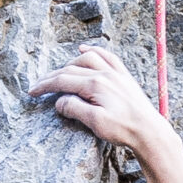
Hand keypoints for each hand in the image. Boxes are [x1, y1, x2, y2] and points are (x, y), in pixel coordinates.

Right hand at [30, 45, 182, 182]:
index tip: (32, 92)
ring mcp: (115, 73)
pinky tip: (85, 50)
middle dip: (52, 77)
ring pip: (88, 59)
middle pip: (71, 70)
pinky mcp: (124, 77)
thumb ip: (75, 109)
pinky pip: (107, 57)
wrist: (149, 131)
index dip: (45, 86)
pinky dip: (94, 51)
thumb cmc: (124, 129)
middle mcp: (104, 74)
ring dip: (70, 63)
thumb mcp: (95, 123)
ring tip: (59, 72)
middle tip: (39, 87)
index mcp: (95, 84)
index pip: (63, 81)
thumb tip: (60, 101)